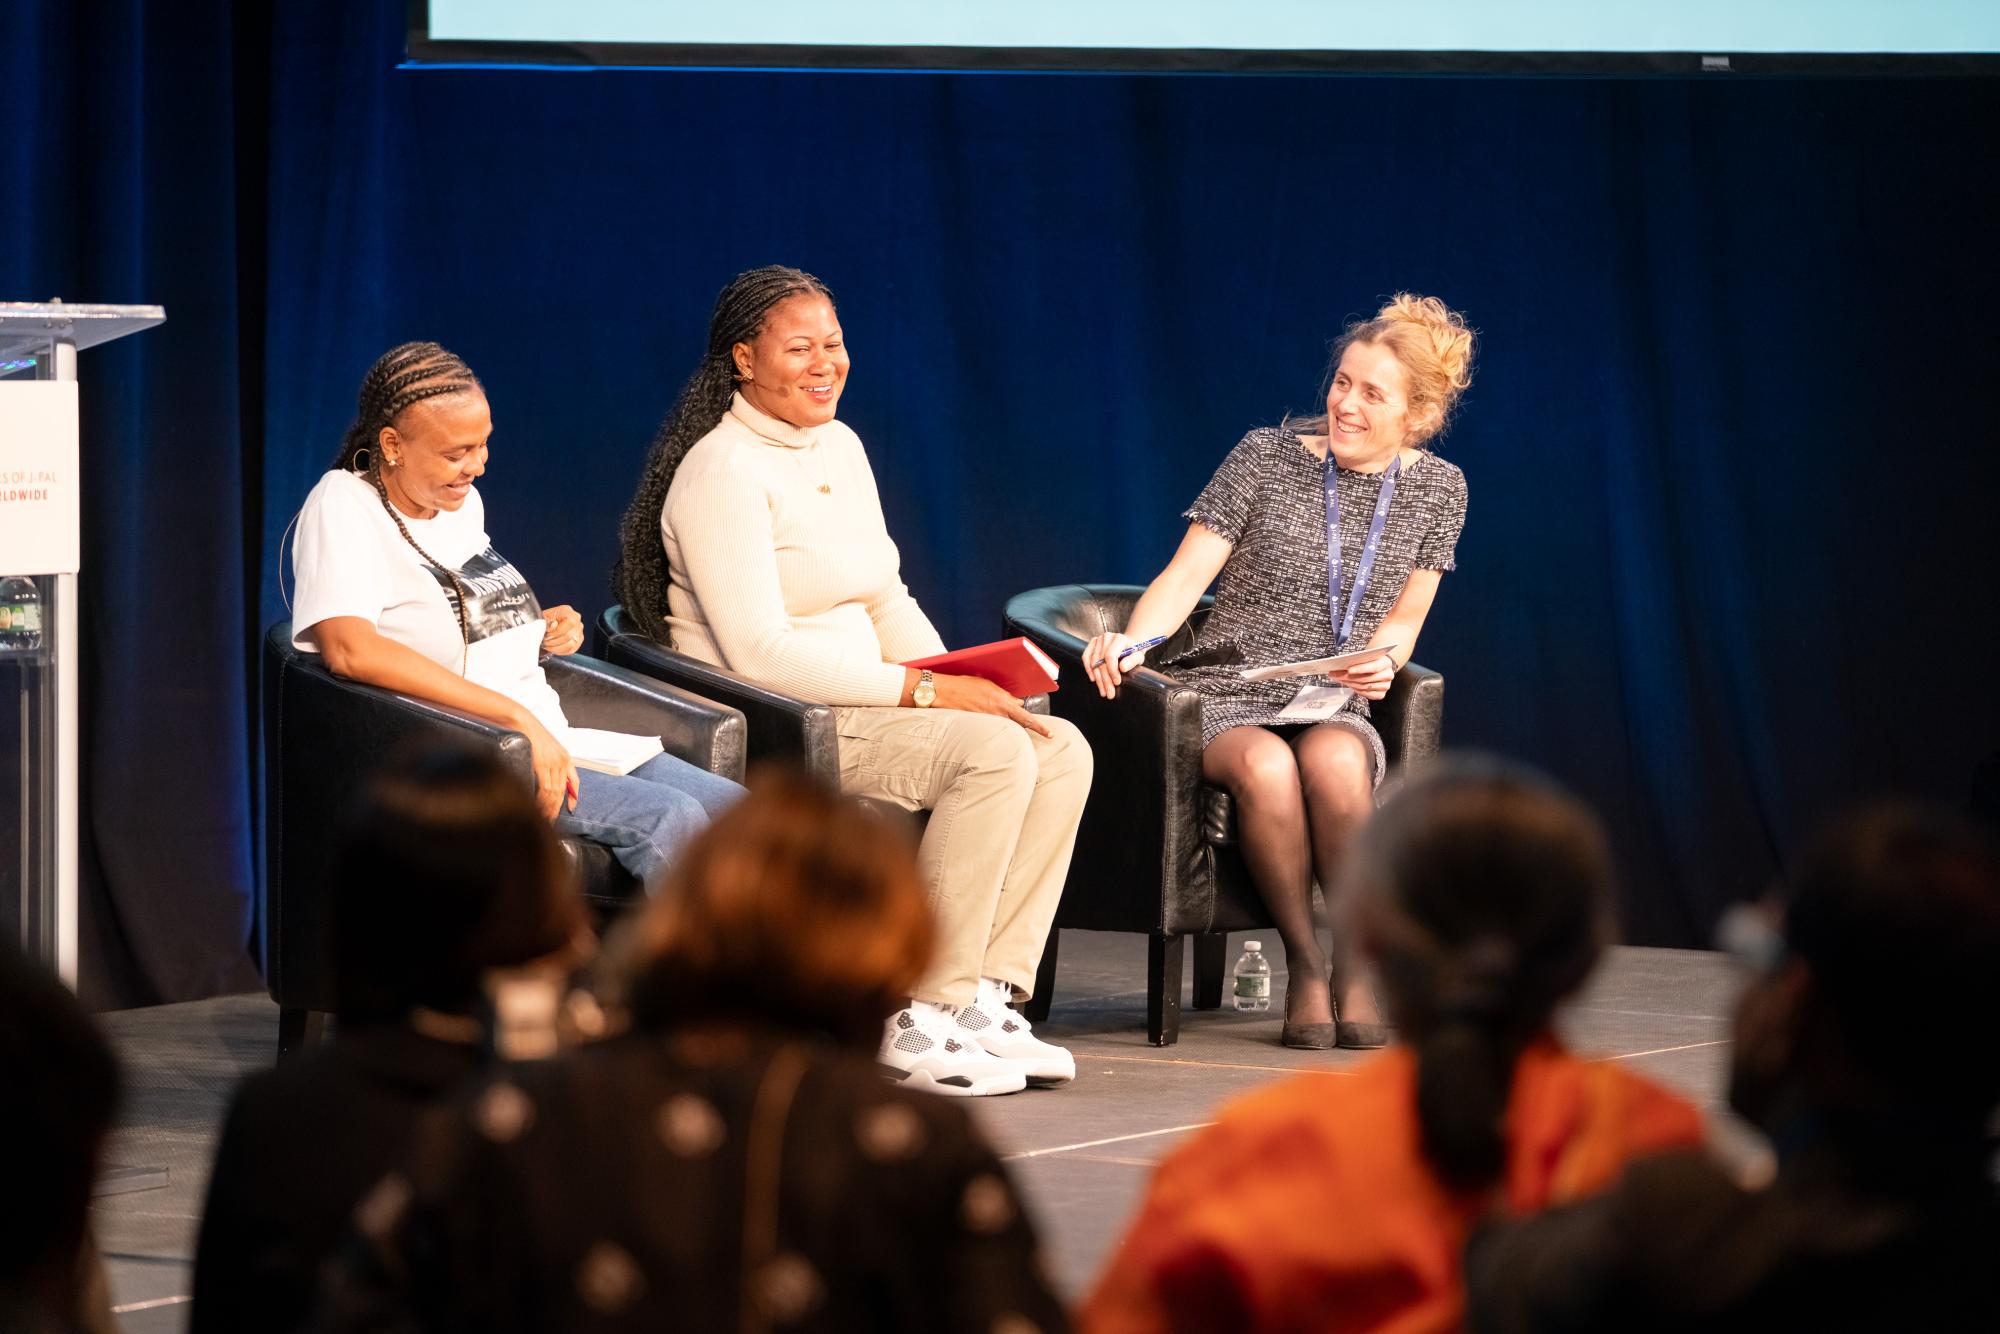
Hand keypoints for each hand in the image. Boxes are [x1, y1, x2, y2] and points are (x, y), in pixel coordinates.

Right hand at [522, 717, 579, 820]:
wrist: (521, 721)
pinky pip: (546, 788)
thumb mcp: (546, 748)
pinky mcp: (542, 764)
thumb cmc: (530, 734)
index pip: (575, 782)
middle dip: (557, 808)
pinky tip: (537, 807)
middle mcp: (563, 761)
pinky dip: (542, 801)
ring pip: (555, 793)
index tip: (571, 809)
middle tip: (550, 820)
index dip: (574, 797)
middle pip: (563, 791)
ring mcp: (554, 763)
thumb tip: (547, 779)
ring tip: (543, 818)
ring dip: (549, 808)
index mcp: (565, 757)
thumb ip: (551, 763)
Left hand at [540, 604, 584, 655]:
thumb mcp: (542, 618)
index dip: (557, 632)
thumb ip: (548, 622)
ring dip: (556, 648)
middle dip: (554, 641)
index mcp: (567, 611)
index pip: (570, 622)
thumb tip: (553, 626)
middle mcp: (576, 620)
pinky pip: (571, 650)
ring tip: (548, 645)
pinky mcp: (578, 640)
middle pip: (569, 636)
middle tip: (545, 641)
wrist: (546, 624)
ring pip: (570, 645)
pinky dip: (560, 651)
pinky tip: (553, 648)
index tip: (547, 635)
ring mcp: (579, 631)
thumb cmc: (544, 620)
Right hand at [929, 672, 1051, 736]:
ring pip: (1005, 727)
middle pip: (1018, 725)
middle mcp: (996, 714)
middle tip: (1040, 733)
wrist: (940, 692)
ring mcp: (986, 722)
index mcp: (1002, 701)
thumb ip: (1003, 695)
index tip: (1049, 734)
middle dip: (1027, 726)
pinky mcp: (976, 727)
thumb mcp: (986, 685)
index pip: (1026, 718)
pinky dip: (994, 724)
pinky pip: (991, 728)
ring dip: (1007, 723)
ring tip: (1001, 717)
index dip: (1039, 727)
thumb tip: (1017, 704)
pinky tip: (987, 718)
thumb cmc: (962, 685)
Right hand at [1083, 632, 1144, 698]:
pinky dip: (1088, 669)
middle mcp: (1107, 637)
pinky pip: (1086, 657)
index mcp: (1119, 638)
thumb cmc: (1133, 652)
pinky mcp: (1092, 643)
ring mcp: (1098, 640)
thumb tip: (1122, 668)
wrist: (1128, 645)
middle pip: (1101, 661)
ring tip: (1103, 691)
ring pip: (1093, 662)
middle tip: (1109, 693)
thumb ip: (1132, 661)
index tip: (1116, 683)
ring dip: (1098, 679)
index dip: (1112, 671)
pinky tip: (1094, 679)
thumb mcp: (1138, 657)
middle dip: (1105, 680)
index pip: (1110, 656)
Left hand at [1328, 652, 1395, 700]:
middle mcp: (1388, 675)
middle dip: (1349, 677)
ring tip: (1339, 679)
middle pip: (1367, 678)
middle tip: (1336, 674)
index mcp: (1386, 663)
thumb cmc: (1370, 660)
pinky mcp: (1381, 694)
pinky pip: (1368, 694)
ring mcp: (1385, 686)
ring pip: (1365, 687)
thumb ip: (1358, 659)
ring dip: (1350, 683)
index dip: (1361, 669)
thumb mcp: (1366, 656)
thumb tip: (1341, 664)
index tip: (1348, 669)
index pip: (1374, 667)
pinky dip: (1357, 690)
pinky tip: (1350, 685)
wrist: (1379, 666)